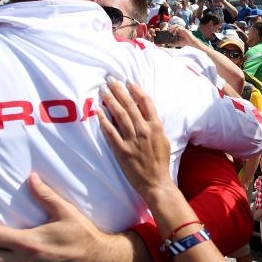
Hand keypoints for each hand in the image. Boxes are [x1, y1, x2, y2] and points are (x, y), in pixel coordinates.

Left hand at [98, 79, 172, 197]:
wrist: (156, 181)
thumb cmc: (160, 161)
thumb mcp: (163, 139)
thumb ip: (156, 125)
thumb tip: (148, 112)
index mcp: (156, 126)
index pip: (146, 102)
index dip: (136, 90)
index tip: (128, 82)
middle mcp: (144, 130)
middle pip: (130, 105)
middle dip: (119, 90)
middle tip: (110, 80)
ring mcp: (132, 140)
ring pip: (120, 115)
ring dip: (111, 101)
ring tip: (103, 90)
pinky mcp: (122, 150)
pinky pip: (110, 132)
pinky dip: (104, 121)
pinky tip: (98, 111)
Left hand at [167, 24, 197, 47]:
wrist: (192, 43)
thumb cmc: (186, 43)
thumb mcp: (178, 44)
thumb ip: (173, 44)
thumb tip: (167, 44)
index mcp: (179, 32)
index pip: (174, 28)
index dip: (170, 29)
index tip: (167, 31)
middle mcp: (181, 30)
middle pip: (175, 26)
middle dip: (171, 27)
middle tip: (168, 30)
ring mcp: (183, 30)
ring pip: (177, 25)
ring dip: (173, 27)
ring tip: (170, 31)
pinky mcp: (185, 30)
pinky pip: (180, 28)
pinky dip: (176, 29)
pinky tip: (174, 33)